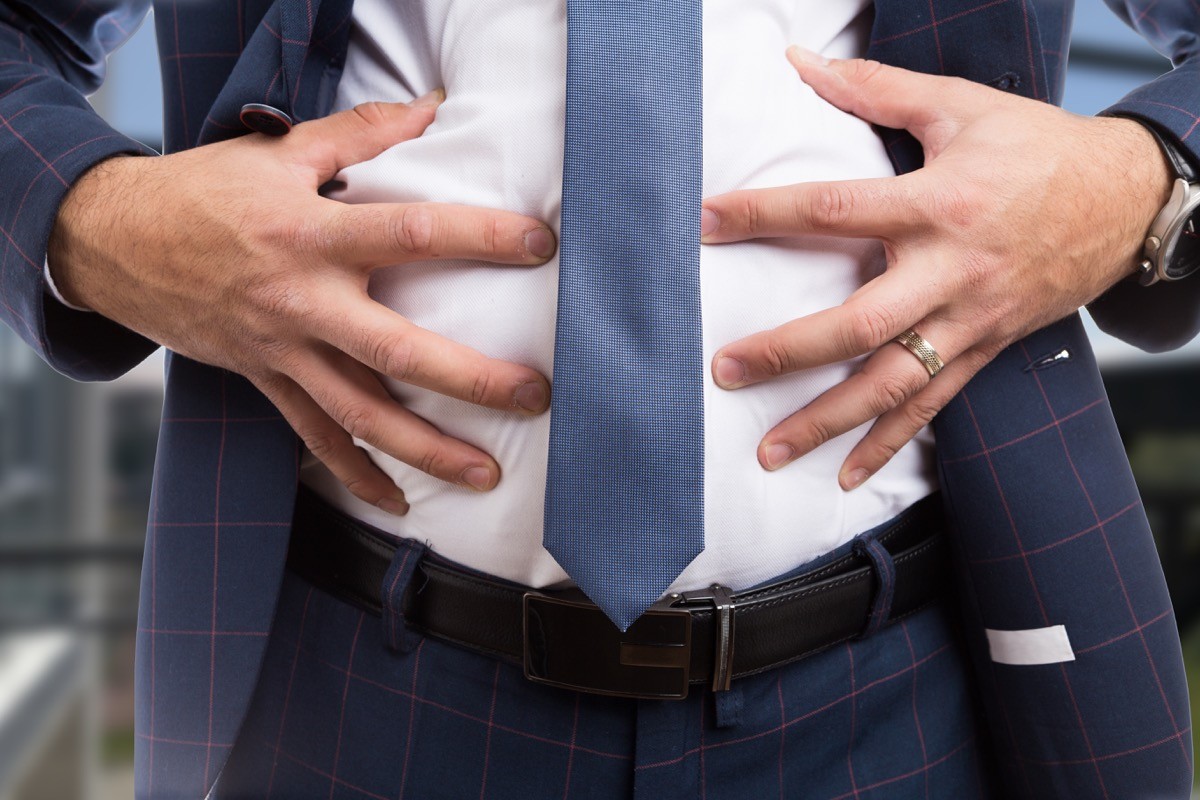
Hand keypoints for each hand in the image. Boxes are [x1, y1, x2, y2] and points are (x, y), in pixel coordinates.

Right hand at [48, 92, 556, 514]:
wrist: (112, 242)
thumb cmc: (202, 192)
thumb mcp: (278, 151)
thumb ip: (359, 133)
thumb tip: (432, 106)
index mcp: (311, 235)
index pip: (410, 234)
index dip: (479, 237)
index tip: (540, 245)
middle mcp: (301, 301)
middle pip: (395, 350)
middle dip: (470, 379)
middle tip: (533, 396)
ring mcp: (282, 350)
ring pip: (360, 414)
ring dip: (426, 450)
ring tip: (485, 474)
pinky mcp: (264, 379)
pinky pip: (313, 437)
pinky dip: (354, 473)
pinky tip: (397, 502)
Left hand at [701, 47, 1171, 490]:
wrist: (1128, 200)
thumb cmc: (1038, 150)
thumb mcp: (963, 108)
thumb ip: (878, 90)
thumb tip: (802, 66)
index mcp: (940, 204)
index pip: (837, 209)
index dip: (767, 214)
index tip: (706, 222)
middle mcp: (952, 272)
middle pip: (861, 323)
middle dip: (788, 352)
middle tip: (725, 370)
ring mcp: (970, 321)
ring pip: (894, 383)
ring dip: (829, 422)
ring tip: (770, 451)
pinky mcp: (985, 349)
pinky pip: (934, 407)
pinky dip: (889, 444)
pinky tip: (847, 475)